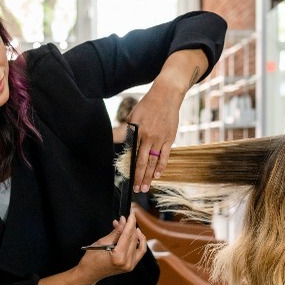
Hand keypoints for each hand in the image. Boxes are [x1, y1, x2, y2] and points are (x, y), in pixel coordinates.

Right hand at [76, 213, 146, 284]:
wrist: (89, 274)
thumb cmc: (91, 259)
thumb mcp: (102, 242)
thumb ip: (116, 232)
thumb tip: (123, 221)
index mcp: (119, 256)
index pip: (128, 235)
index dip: (130, 222)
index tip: (131, 212)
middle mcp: (127, 262)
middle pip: (133, 239)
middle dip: (130, 226)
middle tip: (125, 218)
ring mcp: (130, 265)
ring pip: (138, 244)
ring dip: (135, 233)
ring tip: (129, 226)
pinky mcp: (131, 266)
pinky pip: (140, 252)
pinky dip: (139, 242)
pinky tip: (136, 235)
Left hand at [126, 78, 180, 192]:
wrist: (166, 96)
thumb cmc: (147, 105)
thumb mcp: (132, 116)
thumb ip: (125, 130)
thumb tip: (115, 139)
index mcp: (137, 132)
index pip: (131, 154)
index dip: (129, 168)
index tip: (127, 178)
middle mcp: (148, 137)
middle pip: (142, 162)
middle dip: (138, 177)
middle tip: (136, 189)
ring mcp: (160, 139)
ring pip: (153, 162)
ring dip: (149, 176)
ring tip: (145, 187)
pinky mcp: (169, 139)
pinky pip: (165, 156)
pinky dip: (161, 166)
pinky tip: (157, 175)